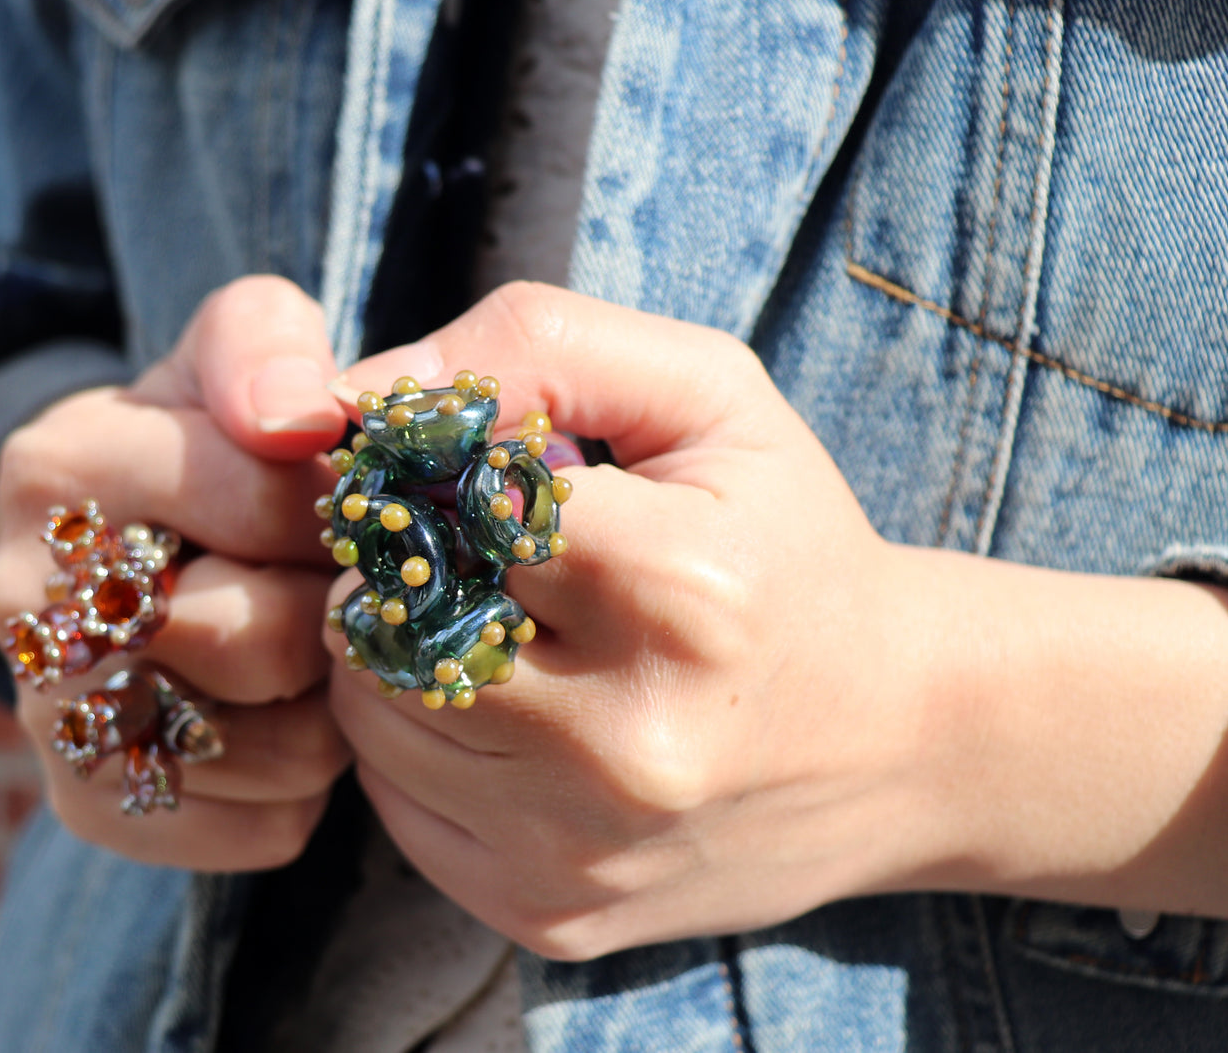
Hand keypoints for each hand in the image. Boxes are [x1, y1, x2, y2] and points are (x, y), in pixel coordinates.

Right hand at [0, 276, 352, 870]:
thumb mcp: (230, 348)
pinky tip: (292, 722)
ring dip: (333, 707)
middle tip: (349, 589)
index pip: (261, 495)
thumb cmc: (207, 435)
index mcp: (59, 471)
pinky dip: (308, 784)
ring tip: (320, 652)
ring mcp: (49, 717)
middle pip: (253, 638)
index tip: (365, 504)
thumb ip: (266, 348)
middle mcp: (27, 604)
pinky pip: (260, 826)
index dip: (348, 506)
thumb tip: (298, 422)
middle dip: (336, 614)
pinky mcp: (91, 807)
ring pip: (266, 749)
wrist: (125, 537)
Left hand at [327, 284, 1227, 954]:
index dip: (441, 477)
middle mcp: (622, 742)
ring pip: (372, 719)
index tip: (470, 479)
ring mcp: (579, 845)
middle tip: (468, 556)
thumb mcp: (709, 400)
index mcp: (674, 589)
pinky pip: (397, 805)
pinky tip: (506, 718)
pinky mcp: (550, 913)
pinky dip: (422, 749)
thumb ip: (539, 347)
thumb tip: (360, 394)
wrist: (900, 741)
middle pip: (385, 626)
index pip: (448, 502)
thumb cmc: (790, 546)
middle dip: (404, 573)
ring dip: (401, 659)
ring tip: (496, 632)